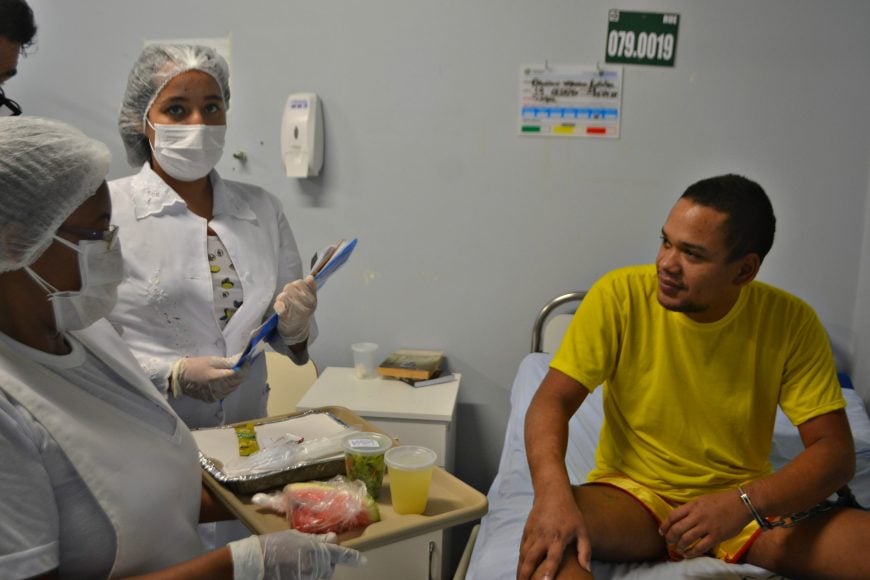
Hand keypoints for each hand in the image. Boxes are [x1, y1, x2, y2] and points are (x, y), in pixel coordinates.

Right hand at [169, 354, 248, 401]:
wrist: (179, 378)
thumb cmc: (194, 366)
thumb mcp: (211, 360)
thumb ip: (227, 362)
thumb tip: (240, 360)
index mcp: (216, 378)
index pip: (237, 374)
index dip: (244, 368)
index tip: (247, 361)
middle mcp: (217, 390)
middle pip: (236, 382)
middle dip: (242, 373)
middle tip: (244, 365)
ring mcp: (214, 396)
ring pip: (232, 388)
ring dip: (237, 380)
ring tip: (238, 371)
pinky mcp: (212, 399)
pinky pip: (226, 393)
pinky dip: (230, 386)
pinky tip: (229, 380)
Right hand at [229, 530, 364, 579]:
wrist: (256, 562)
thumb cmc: (275, 544)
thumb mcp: (297, 536)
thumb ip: (317, 540)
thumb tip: (332, 539)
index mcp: (318, 551)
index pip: (341, 555)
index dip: (353, 558)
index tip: (363, 561)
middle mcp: (317, 567)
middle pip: (330, 566)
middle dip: (327, 560)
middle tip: (312, 552)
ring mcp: (309, 579)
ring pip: (321, 575)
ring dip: (317, 568)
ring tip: (299, 560)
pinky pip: (311, 579)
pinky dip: (308, 574)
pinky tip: (295, 568)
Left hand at [274, 277, 316, 344]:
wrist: (297, 331)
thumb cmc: (302, 314)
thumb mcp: (310, 301)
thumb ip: (310, 289)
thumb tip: (310, 278)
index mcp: (311, 299)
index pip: (300, 283)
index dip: (296, 285)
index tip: (296, 290)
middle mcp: (305, 305)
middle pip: (289, 288)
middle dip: (287, 291)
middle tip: (288, 297)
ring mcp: (295, 312)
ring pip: (283, 295)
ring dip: (281, 298)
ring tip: (284, 303)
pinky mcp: (285, 317)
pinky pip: (280, 307)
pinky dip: (278, 306)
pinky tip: (280, 308)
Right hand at [517, 491, 589, 579]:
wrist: (552, 494)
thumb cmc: (570, 513)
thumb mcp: (582, 530)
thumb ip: (585, 551)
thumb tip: (587, 570)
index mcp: (558, 538)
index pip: (552, 558)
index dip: (548, 571)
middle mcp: (543, 537)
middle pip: (531, 558)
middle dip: (526, 574)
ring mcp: (532, 533)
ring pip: (523, 554)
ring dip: (521, 569)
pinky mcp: (526, 530)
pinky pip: (521, 548)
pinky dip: (520, 559)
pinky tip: (520, 568)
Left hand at [659, 489, 752, 558]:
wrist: (741, 503)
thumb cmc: (722, 500)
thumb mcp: (702, 500)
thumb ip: (691, 509)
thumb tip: (681, 518)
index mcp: (693, 505)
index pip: (673, 516)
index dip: (664, 525)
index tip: (661, 532)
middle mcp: (697, 516)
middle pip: (677, 529)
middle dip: (670, 538)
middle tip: (669, 542)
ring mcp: (707, 526)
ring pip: (686, 539)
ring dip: (680, 546)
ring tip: (678, 549)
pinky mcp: (716, 536)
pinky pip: (701, 547)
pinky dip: (692, 553)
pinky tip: (689, 555)